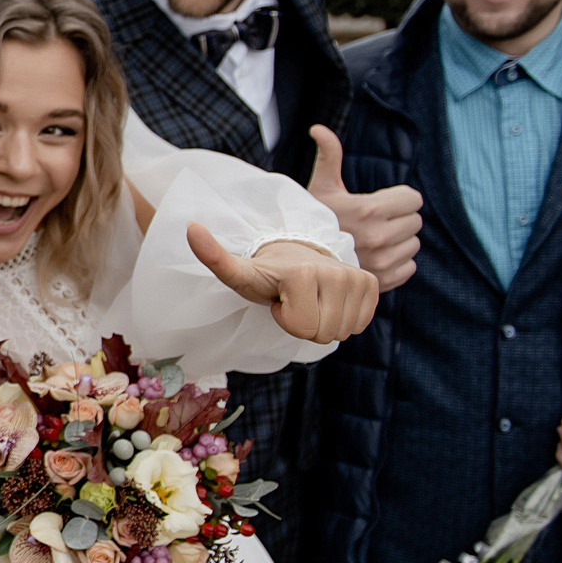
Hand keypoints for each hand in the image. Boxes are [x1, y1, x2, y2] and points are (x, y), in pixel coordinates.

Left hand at [186, 223, 378, 343]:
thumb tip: (190, 227)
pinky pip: (360, 324)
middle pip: (324, 334)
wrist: (296, 257)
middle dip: (305, 324)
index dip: (286, 321)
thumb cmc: (265, 274)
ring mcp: (357, 276)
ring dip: (323, 322)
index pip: (304, 330)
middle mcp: (336, 272)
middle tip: (294, 301)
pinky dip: (343, 319)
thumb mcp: (238, 271)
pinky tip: (329, 300)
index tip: (278, 300)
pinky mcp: (371, 283)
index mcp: (303, 272)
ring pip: (342, 332)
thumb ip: (214, 256)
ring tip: (310, 299)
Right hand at [306, 126, 422, 291]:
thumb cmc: (311, 219)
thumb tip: (317, 129)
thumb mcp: (322, 186)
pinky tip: (375, 257)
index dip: (399, 198)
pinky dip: (397, 262)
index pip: (414, 199)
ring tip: (372, 240)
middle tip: (374, 222)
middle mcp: (379, 237)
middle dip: (399, 219)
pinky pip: (409, 266)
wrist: (298, 261)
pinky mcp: (384, 281)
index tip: (380, 203)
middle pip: (415, 222)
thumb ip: (328, 156)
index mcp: (370, 209)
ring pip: (413, 245)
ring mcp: (382, 262)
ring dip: (399, 241)